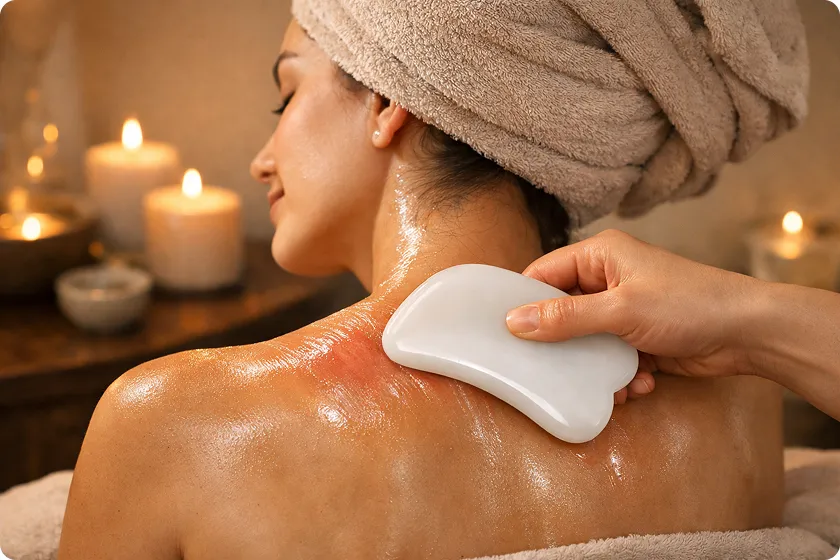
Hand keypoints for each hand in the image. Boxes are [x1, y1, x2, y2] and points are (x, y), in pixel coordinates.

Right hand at [507, 230, 761, 401]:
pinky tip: (638, 383)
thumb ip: (566, 317)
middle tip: (543, 368)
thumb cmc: (688, 305)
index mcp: (600, 256)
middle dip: (560, 344)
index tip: (503, 332)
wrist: (749, 334)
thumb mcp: (621, 310)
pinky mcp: (638, 339)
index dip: (522, 301)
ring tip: (606, 383)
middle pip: (561, 312)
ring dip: (593, 367)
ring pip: (585, 343)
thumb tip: (514, 322)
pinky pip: (610, 359)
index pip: (543, 273)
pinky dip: (619, 375)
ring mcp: (623, 311)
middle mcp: (608, 280)